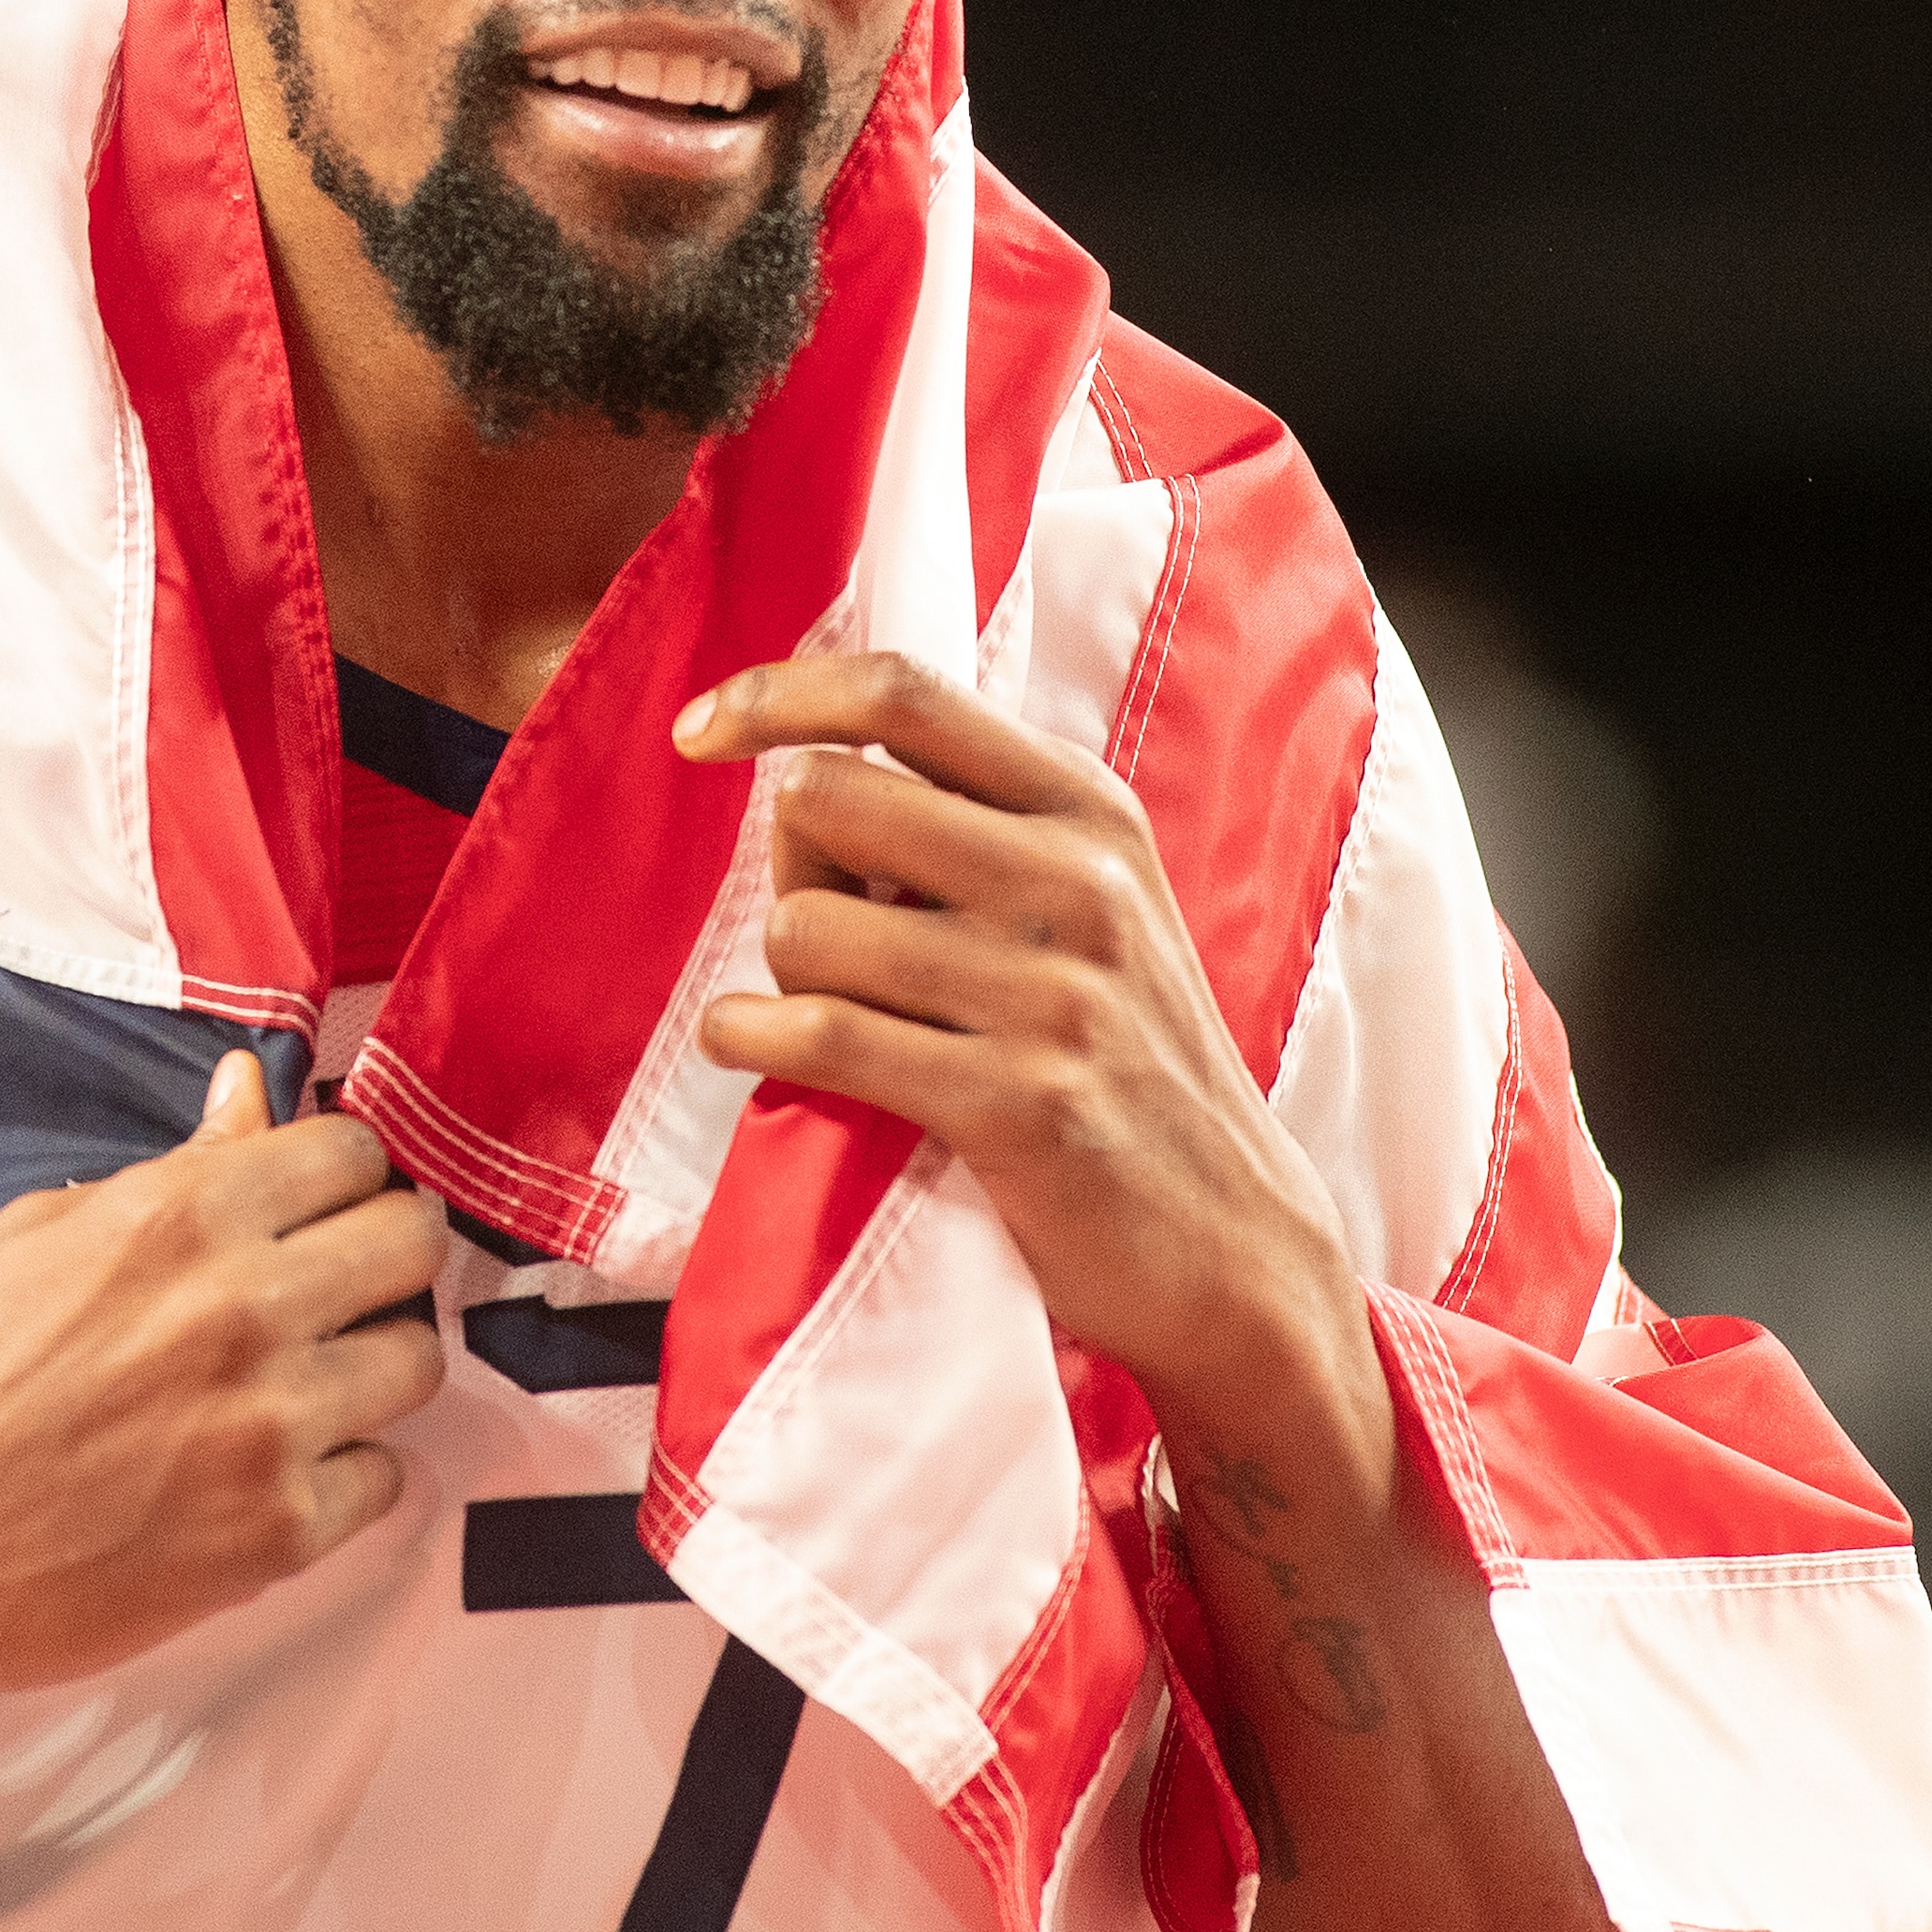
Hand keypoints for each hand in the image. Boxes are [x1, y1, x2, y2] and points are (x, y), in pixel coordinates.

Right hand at [0, 1053, 450, 1725]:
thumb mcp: (36, 1238)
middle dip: (382, 1259)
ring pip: (416, 1363)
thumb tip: (253, 1092)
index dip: (343, 1177)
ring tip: (298, 1388)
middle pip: (412, 1245)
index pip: (353, 1152)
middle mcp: (242, 1309)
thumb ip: (173, 1168)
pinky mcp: (275, 1537)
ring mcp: (268, 1427)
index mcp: (181, 1215)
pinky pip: (382, 1481)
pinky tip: (264, 1474)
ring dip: (368, 1369)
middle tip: (335, 1292)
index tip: (324, 1208)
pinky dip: (338, 1478)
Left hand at [674, 654, 1366, 1402]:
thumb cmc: (1127, 1060)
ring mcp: (1051, 992)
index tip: (700, 729)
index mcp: (1087, 808)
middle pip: (829, 799)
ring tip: (834, 1020)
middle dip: (789, 866)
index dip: (778, 694)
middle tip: (823, 936)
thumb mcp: (1091, 903)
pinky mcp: (1017, 1102)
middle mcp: (1076, 879)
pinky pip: (823, 1036)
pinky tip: (753, 1046)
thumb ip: (978, 825)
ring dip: (784, 977)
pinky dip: (751, 1039)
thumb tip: (802, 772)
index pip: (904, 692)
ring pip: (808, 926)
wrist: (1231, 1238)